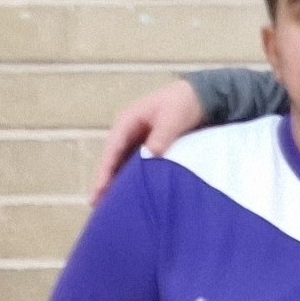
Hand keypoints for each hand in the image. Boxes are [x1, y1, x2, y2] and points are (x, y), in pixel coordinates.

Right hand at [91, 80, 205, 203]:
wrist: (202, 95)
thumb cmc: (184, 103)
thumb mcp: (172, 119)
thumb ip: (161, 138)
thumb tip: (148, 159)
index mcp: (128, 122)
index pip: (112, 150)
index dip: (105, 171)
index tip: (99, 190)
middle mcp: (128, 132)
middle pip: (113, 160)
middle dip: (105, 181)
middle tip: (97, 205)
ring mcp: (138, 140)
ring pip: (123, 164)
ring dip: (117, 182)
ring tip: (109, 205)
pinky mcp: (150, 147)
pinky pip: (136, 165)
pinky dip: (132, 178)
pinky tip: (131, 194)